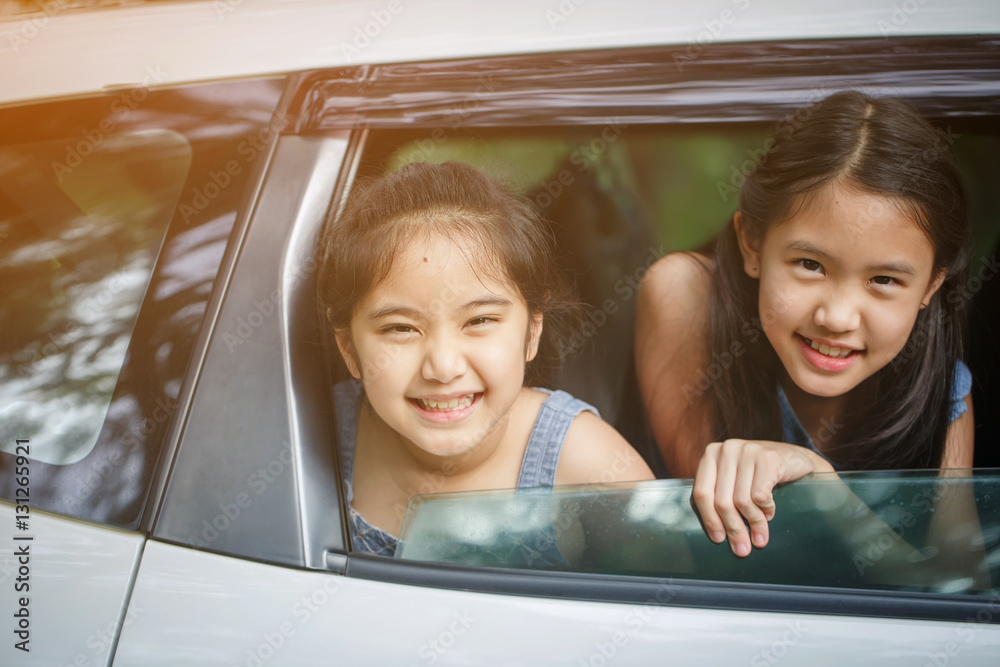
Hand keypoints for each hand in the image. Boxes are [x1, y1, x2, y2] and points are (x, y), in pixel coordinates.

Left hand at [692, 439, 834, 556]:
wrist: (796, 459)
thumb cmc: (760, 474)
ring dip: (753, 524)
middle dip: (733, 529)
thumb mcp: (734, 480)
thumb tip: (717, 535)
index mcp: (711, 454)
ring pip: (742, 501)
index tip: (718, 540)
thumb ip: (721, 496)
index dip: (709, 519)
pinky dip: (766, 511)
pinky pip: (761, 496)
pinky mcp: (768, 458)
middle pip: (722, 501)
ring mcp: (747, 451)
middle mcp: (726, 449)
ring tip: (760, 537)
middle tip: (743, 549)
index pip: (701, 493)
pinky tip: (770, 514)